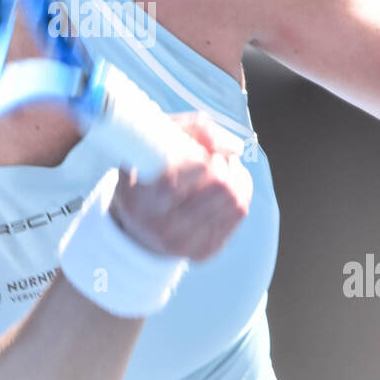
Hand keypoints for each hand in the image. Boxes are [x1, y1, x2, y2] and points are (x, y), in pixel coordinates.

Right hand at [110, 112, 252, 261]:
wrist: (138, 226)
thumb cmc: (146, 175)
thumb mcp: (150, 145)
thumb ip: (187, 129)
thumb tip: (229, 146)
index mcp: (140, 201)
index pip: (175, 183)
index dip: (199, 161)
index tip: (201, 153)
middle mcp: (162, 228)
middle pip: (218, 189)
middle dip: (222, 164)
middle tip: (214, 156)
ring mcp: (185, 243)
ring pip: (234, 200)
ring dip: (235, 174)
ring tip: (223, 165)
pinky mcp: (205, 250)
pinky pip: (239, 212)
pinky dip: (241, 189)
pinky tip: (230, 180)